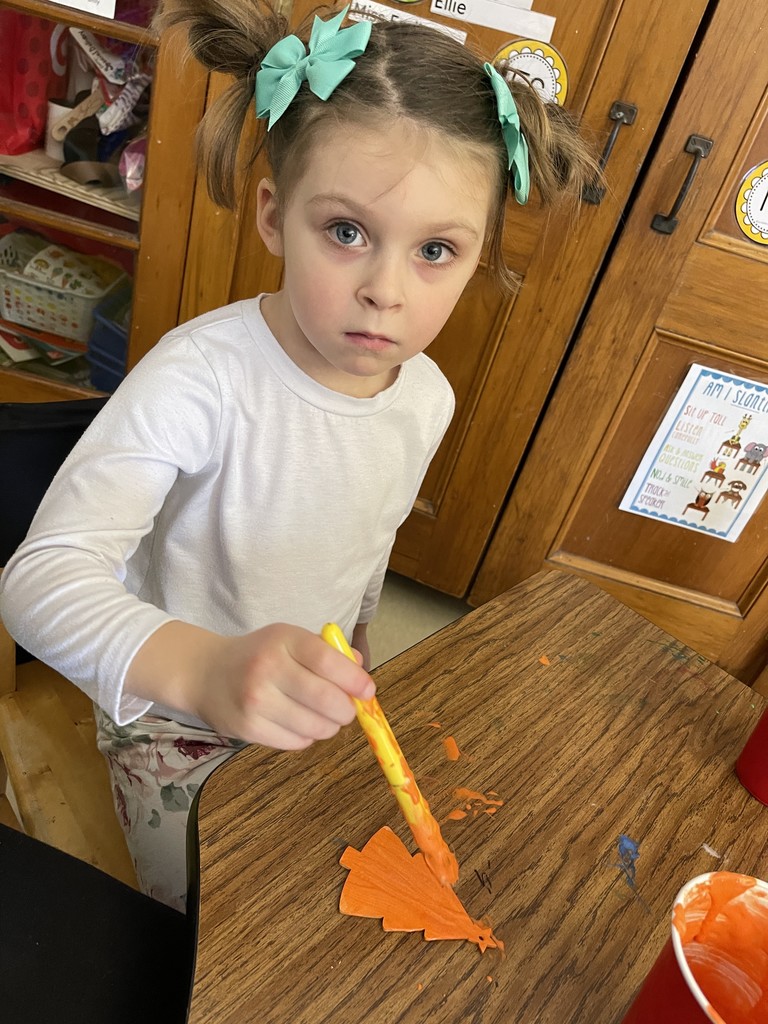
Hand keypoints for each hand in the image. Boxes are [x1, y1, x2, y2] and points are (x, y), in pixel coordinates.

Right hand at [126, 621, 374, 748]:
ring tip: (321, 717)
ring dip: (328, 726)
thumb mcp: (290, 640)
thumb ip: (327, 652)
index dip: (355, 680)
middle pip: (327, 700)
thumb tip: (361, 670)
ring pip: (315, 727)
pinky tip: (297, 723)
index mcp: (283, 640)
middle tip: (346, 710)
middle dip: (347, 710)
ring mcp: (256, 701)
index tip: (367, 691)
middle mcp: (268, 669)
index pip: (329, 662)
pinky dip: (306, 737)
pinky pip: (296, 743)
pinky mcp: (248, 728)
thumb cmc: (259, 655)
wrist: (205, 673)